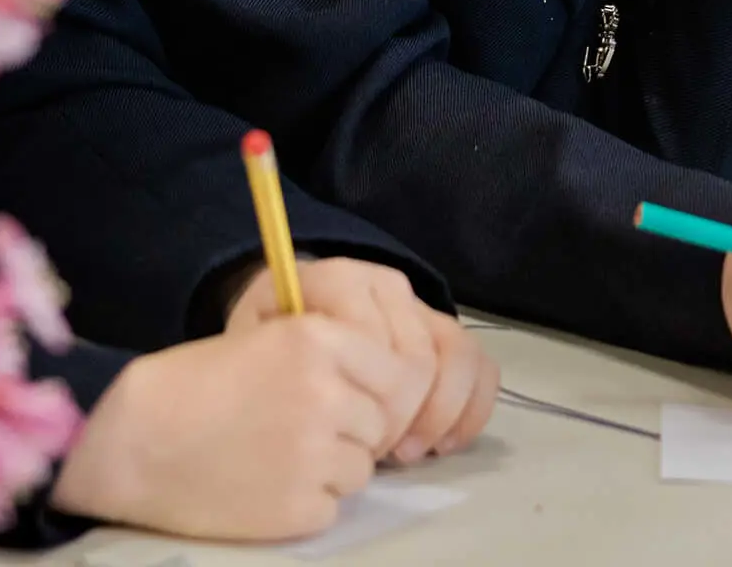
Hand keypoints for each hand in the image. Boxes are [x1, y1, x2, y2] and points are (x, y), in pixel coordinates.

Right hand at [48, 315, 422, 541]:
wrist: (140, 439)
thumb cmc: (199, 383)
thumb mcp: (273, 339)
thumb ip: (334, 357)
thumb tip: (393, 390)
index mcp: (319, 340)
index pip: (397, 371)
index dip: (377, 389)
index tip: (351, 397)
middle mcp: (326, 393)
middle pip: (380, 423)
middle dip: (353, 430)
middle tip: (300, 429)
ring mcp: (315, 453)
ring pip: (361, 468)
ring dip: (330, 467)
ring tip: (276, 455)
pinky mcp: (299, 506)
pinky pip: (330, 506)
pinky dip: (306, 501)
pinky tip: (264, 483)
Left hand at [226, 256, 497, 460]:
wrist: (288, 319)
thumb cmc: (268, 346)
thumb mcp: (251, 344)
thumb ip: (278, 357)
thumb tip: (314, 394)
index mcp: (338, 279)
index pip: (373, 344)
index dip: (365, 400)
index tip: (343, 433)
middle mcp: (386, 283)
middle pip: (417, 358)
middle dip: (402, 417)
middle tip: (376, 452)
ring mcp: (419, 306)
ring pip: (458, 358)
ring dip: (440, 415)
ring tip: (409, 450)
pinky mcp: (443, 330)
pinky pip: (480, 365)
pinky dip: (471, 409)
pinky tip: (443, 442)